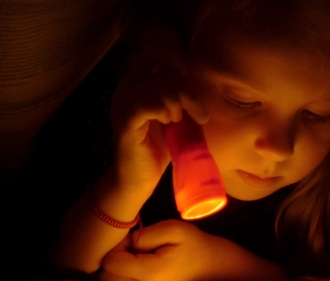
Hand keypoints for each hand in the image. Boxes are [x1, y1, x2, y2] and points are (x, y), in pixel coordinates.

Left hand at [99, 219, 221, 280]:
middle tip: (130, 248)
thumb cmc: (192, 245)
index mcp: (151, 273)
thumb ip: (146, 234)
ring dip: (115, 271)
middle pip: (105, 276)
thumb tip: (127, 243)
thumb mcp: (174, 229)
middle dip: (113, 258)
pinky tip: (134, 271)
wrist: (211, 268)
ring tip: (134, 259)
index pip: (110, 262)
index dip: (115, 246)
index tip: (130, 240)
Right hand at [109, 28, 207, 196]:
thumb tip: (205, 81)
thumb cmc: (159, 150)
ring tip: (182, 120)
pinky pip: (148, 102)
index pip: (157, 48)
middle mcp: (127, 87)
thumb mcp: (176, 117)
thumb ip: (183, 97)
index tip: (192, 83)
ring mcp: (123, 102)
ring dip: (180, 100)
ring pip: (159, 84)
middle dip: (185, 81)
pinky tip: (171, 123)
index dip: (178, 58)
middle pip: (158, 58)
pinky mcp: (125, 121)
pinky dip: (166, 110)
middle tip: (196, 107)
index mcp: (138, 82)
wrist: (137, 182)